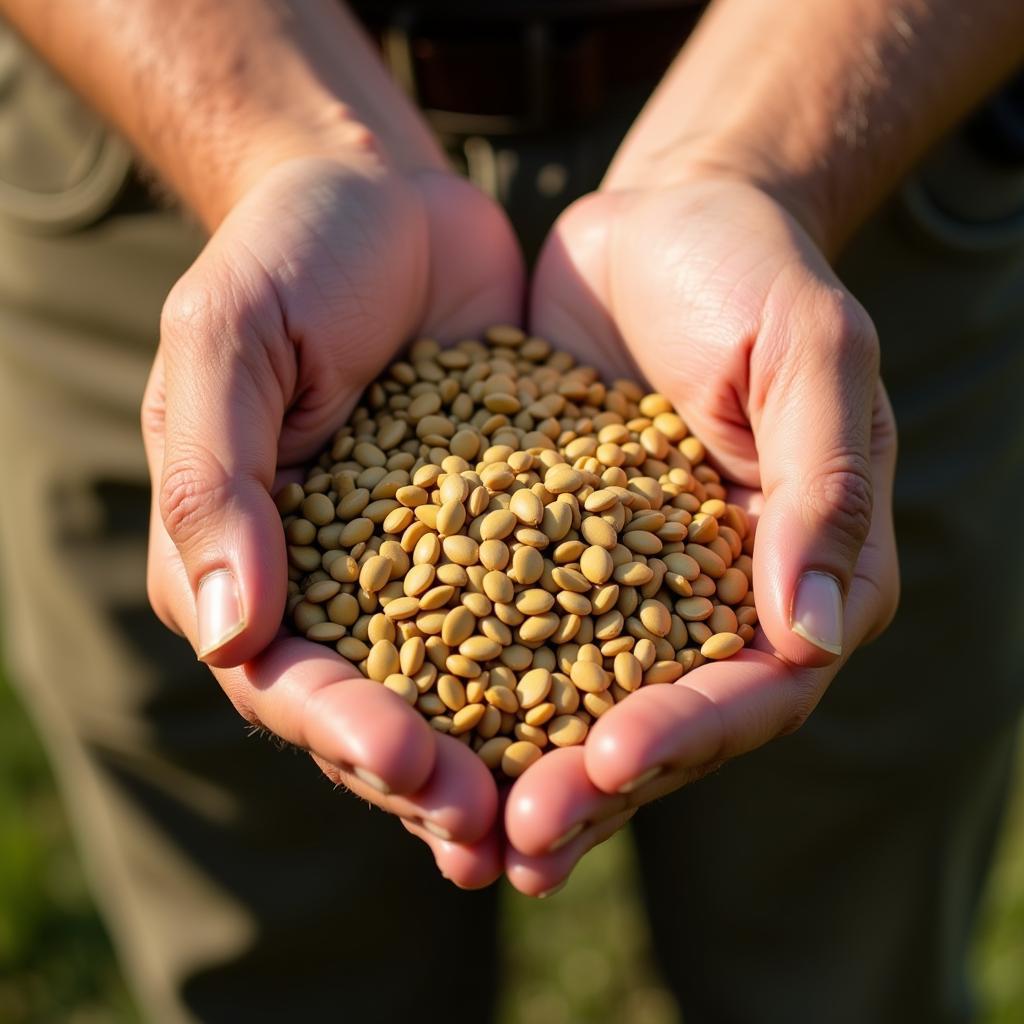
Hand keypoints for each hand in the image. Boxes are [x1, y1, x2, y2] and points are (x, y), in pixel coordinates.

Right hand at [142, 154, 523, 887]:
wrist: (387, 200)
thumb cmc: (287, 258)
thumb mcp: (228, 342)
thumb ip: (214, 479)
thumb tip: (227, 633)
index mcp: (249, 561)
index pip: (285, 677)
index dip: (343, 727)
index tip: (409, 760)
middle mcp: (337, 585)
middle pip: (376, 710)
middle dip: (429, 776)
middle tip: (491, 829)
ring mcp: (429, 568)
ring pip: (464, 689)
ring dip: (507, 758)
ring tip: (565, 813)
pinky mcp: (508, 534)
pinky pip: (540, 615)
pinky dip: (574, 672)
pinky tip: (624, 714)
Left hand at [505, 177, 898, 895]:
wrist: (657, 224)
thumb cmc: (749, 269)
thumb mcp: (808, 348)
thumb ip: (823, 482)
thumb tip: (813, 633)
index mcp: (800, 570)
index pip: (757, 685)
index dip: (691, 730)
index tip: (611, 756)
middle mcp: (716, 601)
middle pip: (664, 722)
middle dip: (595, 783)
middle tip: (516, 836)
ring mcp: (627, 587)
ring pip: (580, 702)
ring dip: (524, 769)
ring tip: (458, 832)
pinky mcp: (549, 556)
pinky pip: (508, 638)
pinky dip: (469, 692)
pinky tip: (413, 733)